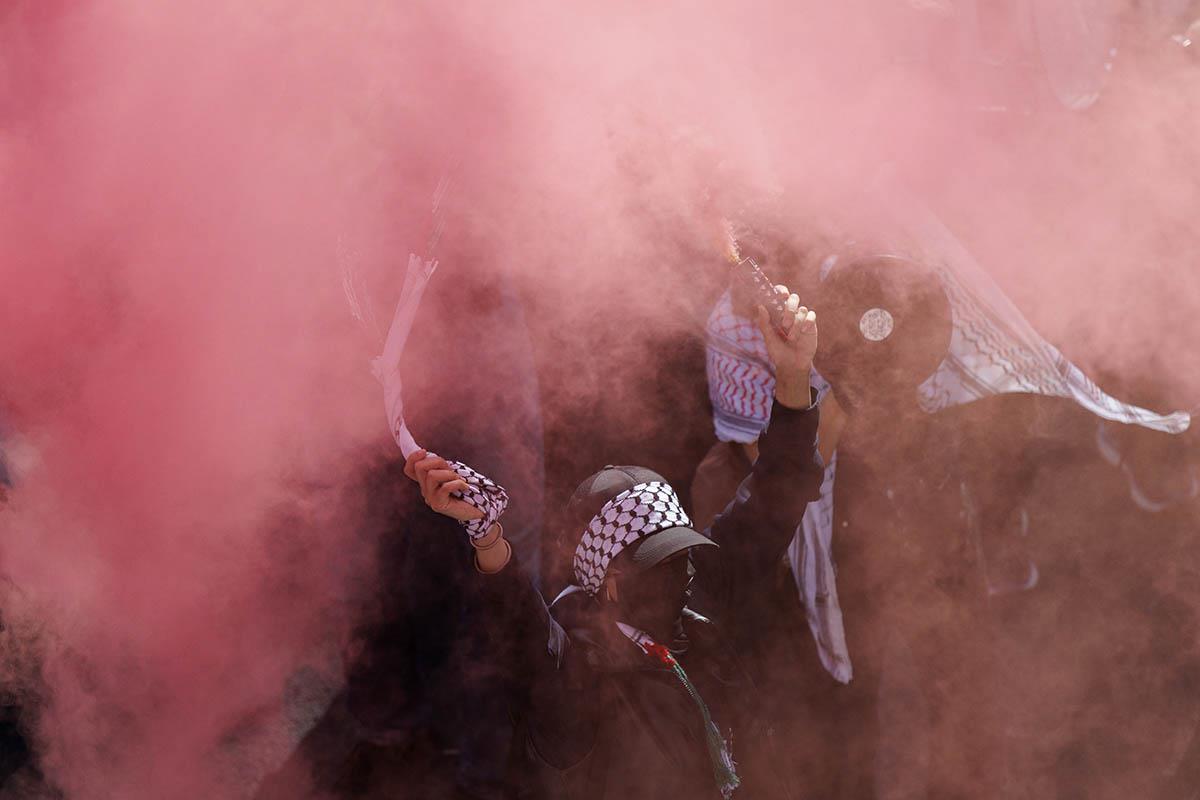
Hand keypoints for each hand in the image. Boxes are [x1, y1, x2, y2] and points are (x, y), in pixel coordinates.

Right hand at [403, 449, 483, 521]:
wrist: (476, 510)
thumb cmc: (465, 490)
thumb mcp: (451, 474)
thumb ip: (440, 467)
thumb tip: (429, 454)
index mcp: (426, 482)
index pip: (409, 469)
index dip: (413, 458)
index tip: (425, 451)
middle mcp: (425, 490)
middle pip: (420, 467)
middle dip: (438, 462)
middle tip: (452, 470)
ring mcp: (430, 498)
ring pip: (431, 475)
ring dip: (449, 473)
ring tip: (459, 480)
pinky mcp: (438, 504)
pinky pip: (445, 487)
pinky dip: (458, 483)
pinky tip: (465, 487)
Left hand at [756, 284, 816, 408]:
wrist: (791, 365)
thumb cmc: (778, 351)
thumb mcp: (769, 338)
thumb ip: (764, 323)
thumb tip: (760, 306)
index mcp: (779, 313)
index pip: (781, 295)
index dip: (781, 291)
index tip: (781, 295)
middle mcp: (791, 313)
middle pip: (794, 298)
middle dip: (789, 308)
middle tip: (784, 323)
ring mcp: (802, 319)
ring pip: (802, 310)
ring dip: (796, 323)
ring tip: (791, 338)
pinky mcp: (811, 326)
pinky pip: (811, 317)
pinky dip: (807, 323)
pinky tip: (802, 333)